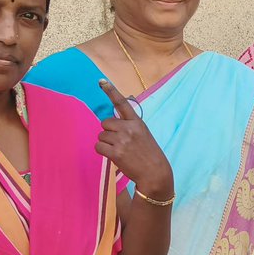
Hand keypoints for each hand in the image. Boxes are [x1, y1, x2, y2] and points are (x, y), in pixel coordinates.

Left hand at [96, 80, 173, 199]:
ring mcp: (122, 140)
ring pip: (101, 135)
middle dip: (108, 132)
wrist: (155, 173)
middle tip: (120, 142)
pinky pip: (98, 146)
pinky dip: (103, 151)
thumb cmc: (149, 154)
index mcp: (137, 122)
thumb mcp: (143, 135)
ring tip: (120, 151)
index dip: (111, 91)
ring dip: (106, 143)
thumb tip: (109, 124)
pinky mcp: (116, 152)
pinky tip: (114, 156)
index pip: (123, 103)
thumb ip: (129, 127)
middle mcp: (129, 128)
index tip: (101, 81)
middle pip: (105, 123)